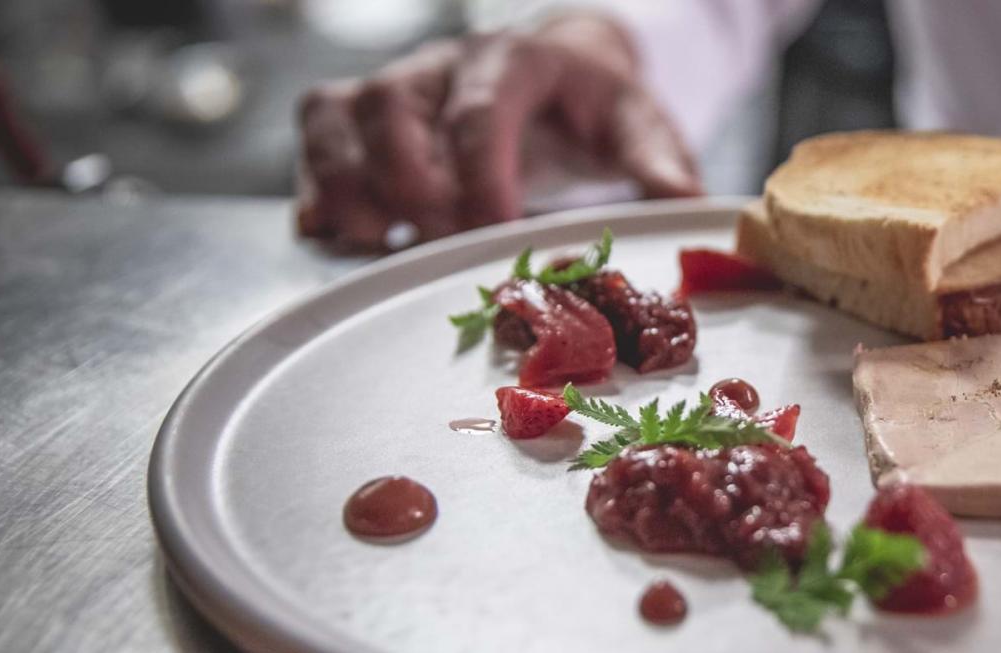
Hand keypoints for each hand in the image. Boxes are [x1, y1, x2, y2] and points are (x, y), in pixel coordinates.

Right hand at [295, 14, 701, 250]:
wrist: (557, 77)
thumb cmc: (593, 110)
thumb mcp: (638, 124)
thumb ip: (658, 160)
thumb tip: (686, 202)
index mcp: (515, 61)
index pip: (483, 108)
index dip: (481, 173)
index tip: (496, 231)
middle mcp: (442, 66)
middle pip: (392, 105)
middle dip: (405, 179)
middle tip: (435, 240)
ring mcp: (394, 88)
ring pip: (338, 115)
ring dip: (345, 185)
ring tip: (375, 242)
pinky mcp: (359, 119)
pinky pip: (314, 139)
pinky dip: (316, 190)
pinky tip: (338, 238)